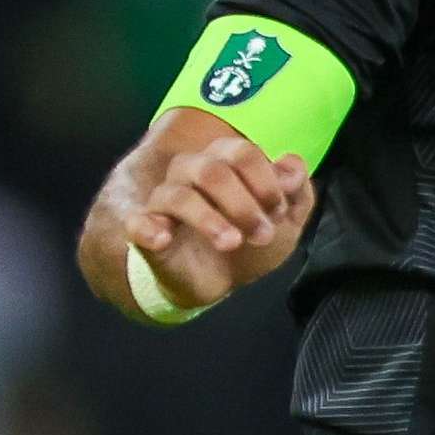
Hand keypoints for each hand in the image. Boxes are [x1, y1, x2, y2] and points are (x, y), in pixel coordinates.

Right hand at [124, 135, 313, 313]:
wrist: (220, 282)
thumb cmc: (250, 242)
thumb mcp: (285, 222)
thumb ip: (297, 192)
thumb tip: (292, 169)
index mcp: (224, 161)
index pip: (241, 152)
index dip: (265, 180)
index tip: (279, 212)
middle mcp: (191, 172)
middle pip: (211, 170)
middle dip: (243, 204)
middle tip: (263, 234)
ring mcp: (166, 200)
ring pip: (179, 194)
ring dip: (210, 220)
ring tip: (232, 243)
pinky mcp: (147, 231)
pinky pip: (138, 222)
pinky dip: (148, 228)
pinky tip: (164, 238)